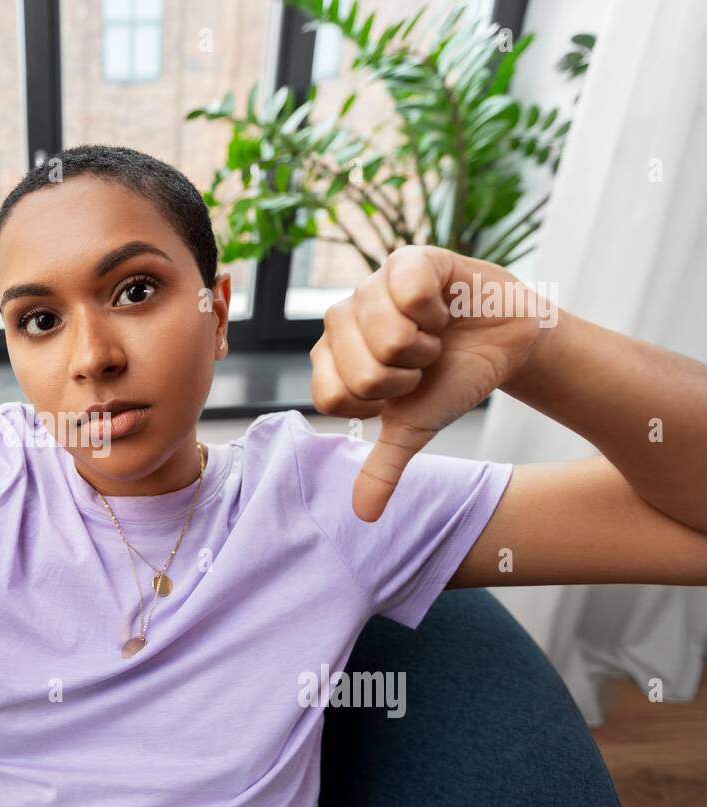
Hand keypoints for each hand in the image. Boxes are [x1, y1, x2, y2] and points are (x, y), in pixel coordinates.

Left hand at [309, 246, 558, 521]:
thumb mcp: (416, 427)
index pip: (334, 398)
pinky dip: (437, 308)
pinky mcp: (405, 260)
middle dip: (408, 377)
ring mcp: (370, 286)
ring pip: (388, 336)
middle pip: (362, 373)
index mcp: (331, 359)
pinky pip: (409, 292)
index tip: (401, 391)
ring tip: (434, 335)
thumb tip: (364, 515)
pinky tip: (442, 306)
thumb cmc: (452, 379)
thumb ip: (385, 468)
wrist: (506, 343)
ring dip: (427, 346)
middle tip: (422, 362)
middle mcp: (341, 319)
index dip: (379, 404)